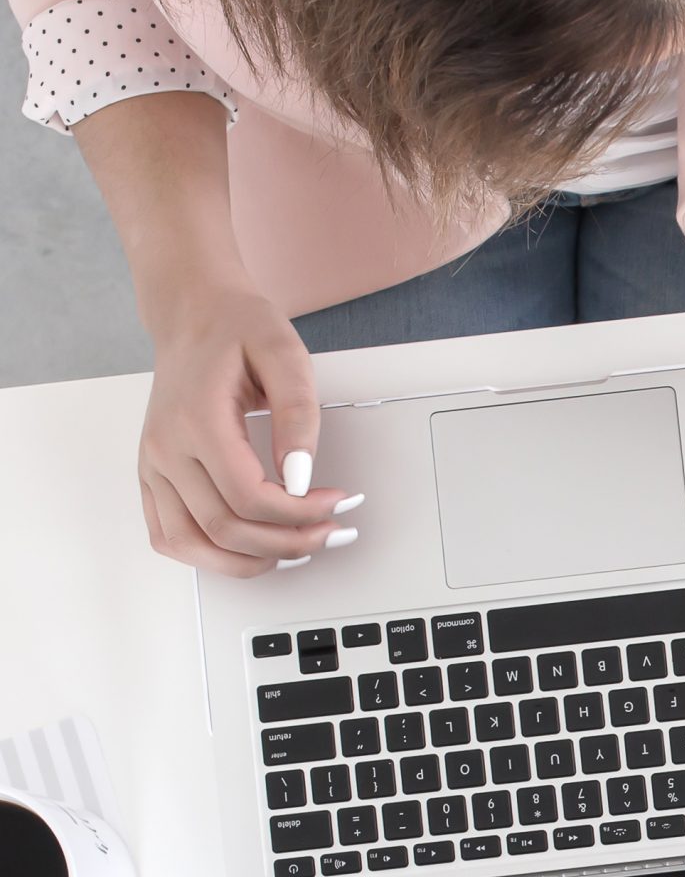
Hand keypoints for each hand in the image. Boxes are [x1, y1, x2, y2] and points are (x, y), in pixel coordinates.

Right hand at [137, 278, 356, 575]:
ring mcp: (153, 465)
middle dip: (288, 542)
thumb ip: (298, 415)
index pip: (248, 495)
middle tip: (333, 532)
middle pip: (224, 527)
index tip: (338, 501)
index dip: (300, 512)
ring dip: (249, 561)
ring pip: (191, 544)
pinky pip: (170, 536)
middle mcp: (165, 448)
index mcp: (196, 419)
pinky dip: (212, 556)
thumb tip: (302, 476)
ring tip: (297, 549)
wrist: (192, 315)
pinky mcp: (153, 476)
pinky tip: (254, 548)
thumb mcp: (284, 354)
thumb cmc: (237, 329)